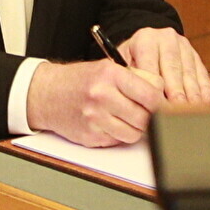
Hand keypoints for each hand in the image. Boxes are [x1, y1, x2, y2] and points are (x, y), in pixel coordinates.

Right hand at [24, 57, 168, 146]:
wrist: (47, 93)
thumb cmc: (80, 80)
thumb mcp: (107, 68)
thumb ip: (136, 78)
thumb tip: (162, 93)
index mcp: (110, 74)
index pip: (150, 94)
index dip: (159, 101)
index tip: (160, 103)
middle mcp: (101, 95)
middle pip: (144, 117)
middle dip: (147, 117)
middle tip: (142, 111)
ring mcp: (95, 118)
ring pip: (133, 134)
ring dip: (134, 128)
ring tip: (125, 117)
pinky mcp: (90, 136)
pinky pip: (117, 141)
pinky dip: (118, 135)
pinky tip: (109, 123)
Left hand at [112, 25, 209, 107]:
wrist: (146, 43)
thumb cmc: (132, 59)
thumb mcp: (123, 64)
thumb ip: (131, 79)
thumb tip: (141, 103)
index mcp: (145, 39)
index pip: (150, 65)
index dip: (153, 88)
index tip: (155, 107)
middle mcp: (166, 39)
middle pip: (172, 69)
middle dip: (175, 93)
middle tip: (176, 113)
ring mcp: (183, 46)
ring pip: (189, 73)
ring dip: (191, 95)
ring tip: (190, 114)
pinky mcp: (196, 55)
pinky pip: (202, 74)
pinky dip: (203, 91)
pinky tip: (203, 105)